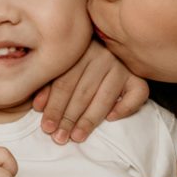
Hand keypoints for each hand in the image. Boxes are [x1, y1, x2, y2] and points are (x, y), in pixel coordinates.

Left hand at [33, 40, 147, 143]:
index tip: (47, 128)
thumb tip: (38, 107)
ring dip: (90, 120)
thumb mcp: (60, 65)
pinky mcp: (138, 75)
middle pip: (83, 93)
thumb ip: (48, 84)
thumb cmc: (77, 56)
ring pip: (105, 97)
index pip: (64, 84)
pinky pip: (137, 93)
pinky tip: (111, 118)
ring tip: (78, 136)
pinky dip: (125, 107)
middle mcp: (101, 56)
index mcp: (78, 51)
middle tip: (60, 137)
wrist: (112, 39)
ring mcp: (121, 65)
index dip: (54, 108)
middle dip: (69, 118)